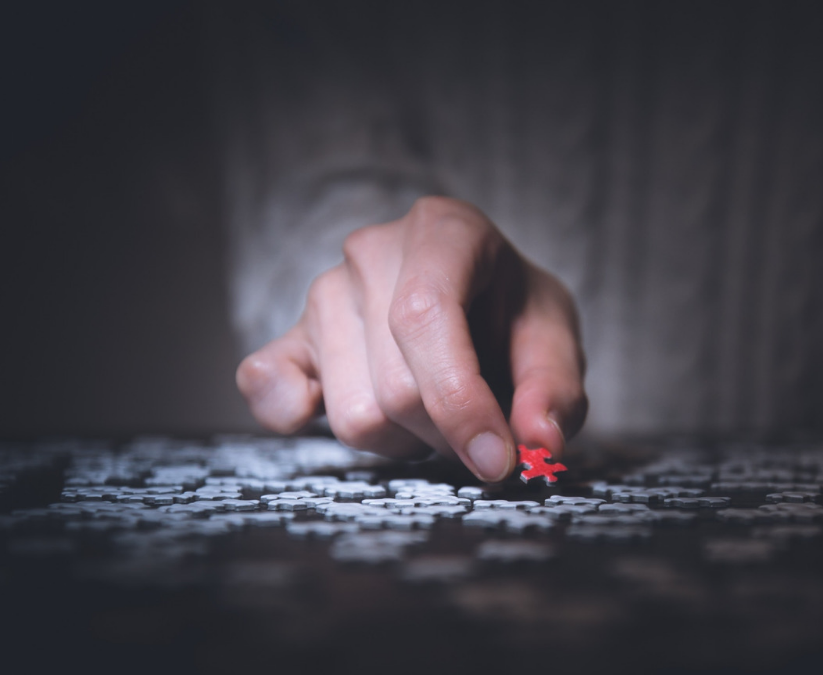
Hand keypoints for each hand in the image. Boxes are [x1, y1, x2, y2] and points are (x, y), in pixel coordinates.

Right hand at [236, 197, 587, 481]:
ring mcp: (323, 293)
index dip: (459, 401)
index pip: (425, 316)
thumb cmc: (514, 315)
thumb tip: (538, 443)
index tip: (497, 460)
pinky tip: (342, 407)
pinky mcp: (291, 338)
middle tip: (482, 424)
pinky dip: (296, 414)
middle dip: (449, 433)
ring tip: (435, 408)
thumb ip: (554, 390)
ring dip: (406, 441)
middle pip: (396, 387)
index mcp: (443, 230)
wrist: (478, 299)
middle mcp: (372, 251)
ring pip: (353, 415)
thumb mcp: (555, 339)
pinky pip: (267, 386)